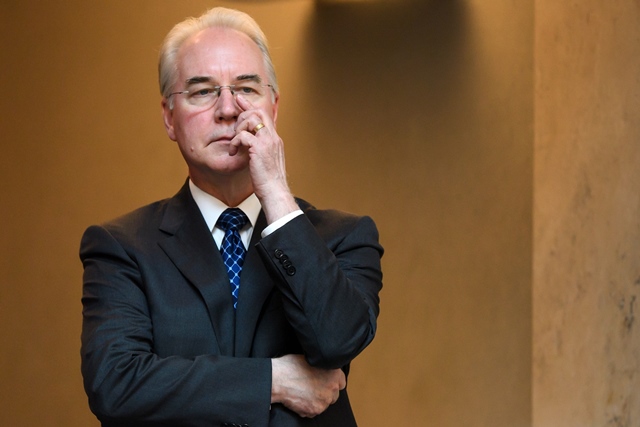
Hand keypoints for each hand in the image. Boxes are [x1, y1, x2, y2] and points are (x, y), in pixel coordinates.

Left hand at [230, 95, 297, 222]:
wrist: (275, 191)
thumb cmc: (269, 181)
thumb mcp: (266, 161)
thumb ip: (261, 150)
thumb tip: (251, 146)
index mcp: (275, 139)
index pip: (263, 116)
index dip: (250, 106)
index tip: (240, 100)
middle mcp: (273, 137)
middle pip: (257, 112)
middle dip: (242, 113)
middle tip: (233, 123)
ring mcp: (267, 142)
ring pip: (250, 120)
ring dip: (238, 128)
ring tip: (235, 142)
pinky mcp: (259, 148)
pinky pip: (242, 135)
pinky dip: (235, 142)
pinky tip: (233, 152)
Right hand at [271, 354, 345, 417]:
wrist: (278, 378)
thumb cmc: (291, 366)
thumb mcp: (311, 360)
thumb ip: (322, 367)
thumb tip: (323, 370)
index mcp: (334, 373)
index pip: (341, 382)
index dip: (331, 382)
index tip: (325, 382)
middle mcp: (332, 388)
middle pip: (333, 395)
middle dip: (324, 392)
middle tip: (311, 387)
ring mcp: (324, 401)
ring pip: (323, 404)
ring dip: (316, 400)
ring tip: (302, 392)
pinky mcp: (314, 410)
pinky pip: (313, 411)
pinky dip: (307, 407)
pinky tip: (299, 398)